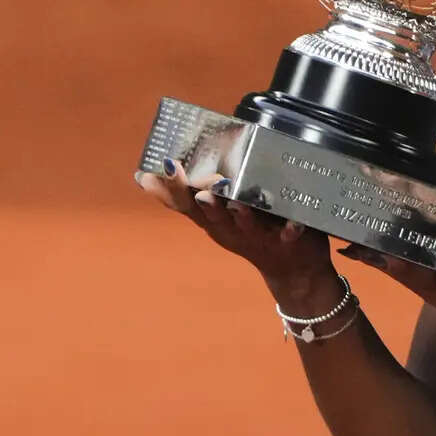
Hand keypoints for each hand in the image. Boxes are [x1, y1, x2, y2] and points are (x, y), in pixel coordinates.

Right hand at [133, 159, 337, 299]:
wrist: (292, 269)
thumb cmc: (249, 233)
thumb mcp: (212, 218)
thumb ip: (185, 199)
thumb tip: (143, 177)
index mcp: (213, 221)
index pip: (187, 204)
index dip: (176, 188)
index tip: (168, 165)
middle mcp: (232, 229)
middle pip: (215, 216)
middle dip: (208, 202)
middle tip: (201, 188)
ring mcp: (259, 236)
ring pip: (248, 225)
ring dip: (242, 215)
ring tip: (238, 204)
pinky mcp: (287, 242)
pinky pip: (289, 235)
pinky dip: (290, 230)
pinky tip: (292, 223)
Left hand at [337, 168, 435, 334]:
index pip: (415, 275)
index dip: (387, 256)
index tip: (361, 240)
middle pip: (410, 279)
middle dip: (383, 255)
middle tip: (353, 234)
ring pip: (420, 281)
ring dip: (398, 259)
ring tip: (368, 238)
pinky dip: (420, 264)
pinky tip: (406, 247)